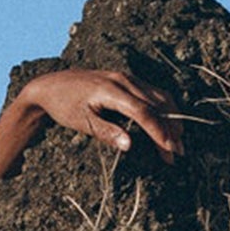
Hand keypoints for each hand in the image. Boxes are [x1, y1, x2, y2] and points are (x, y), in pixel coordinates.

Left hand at [19, 68, 182, 160]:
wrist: (52, 86)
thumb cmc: (64, 106)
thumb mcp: (81, 122)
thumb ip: (106, 132)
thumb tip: (130, 145)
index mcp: (112, 91)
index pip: (143, 112)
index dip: (158, 131)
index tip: (169, 149)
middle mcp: (124, 80)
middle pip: (156, 105)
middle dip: (170, 129)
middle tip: (178, 152)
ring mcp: (127, 78)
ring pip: (159, 97)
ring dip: (171, 118)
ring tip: (177, 141)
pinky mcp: (127, 80)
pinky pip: (152, 93)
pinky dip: (163, 109)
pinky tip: (168, 124)